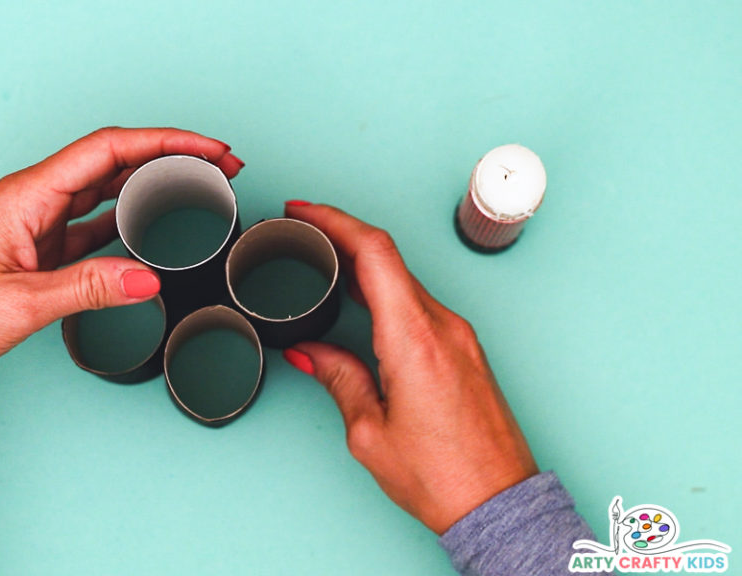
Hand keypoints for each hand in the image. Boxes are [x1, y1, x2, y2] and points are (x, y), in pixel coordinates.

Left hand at [0, 127, 243, 373]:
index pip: (106, 150)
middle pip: (112, 162)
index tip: (206, 148)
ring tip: (198, 187)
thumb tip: (148, 278)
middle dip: (170, 158)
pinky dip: (127, 219)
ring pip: (105, 190)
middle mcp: (32, 200)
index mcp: (26, 196)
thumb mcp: (23, 304)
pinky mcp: (36, 247)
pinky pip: (92, 223)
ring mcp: (35, 222)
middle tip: (220, 165)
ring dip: (152, 186)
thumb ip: (89, 288)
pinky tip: (154, 225)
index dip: (163, 142)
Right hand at [281, 202, 537, 534]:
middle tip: (302, 233)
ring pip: (404, 279)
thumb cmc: (442, 477)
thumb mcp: (370, 432)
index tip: (302, 212)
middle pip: (388, 258)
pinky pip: (418, 303)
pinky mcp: (465, 350)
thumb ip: (338, 378)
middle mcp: (443, 327)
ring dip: (364, 264)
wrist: (499, 504)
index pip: (374, 253)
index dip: (334, 221)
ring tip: (325, 264)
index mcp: (414, 339)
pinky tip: (362, 300)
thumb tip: (309, 351)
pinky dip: (385, 290)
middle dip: (342, 236)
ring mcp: (459, 336)